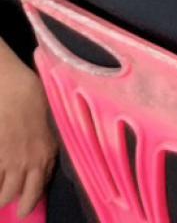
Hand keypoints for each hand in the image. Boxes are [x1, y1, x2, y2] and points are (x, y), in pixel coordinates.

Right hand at [0, 48, 54, 215]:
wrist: (14, 89)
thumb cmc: (34, 101)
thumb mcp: (50, 127)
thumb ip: (45, 149)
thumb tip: (41, 166)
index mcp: (45, 155)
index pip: (38, 188)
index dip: (29, 201)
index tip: (24, 209)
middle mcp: (27, 162)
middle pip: (14, 195)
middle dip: (7, 202)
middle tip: (4, 204)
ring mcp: (8, 160)